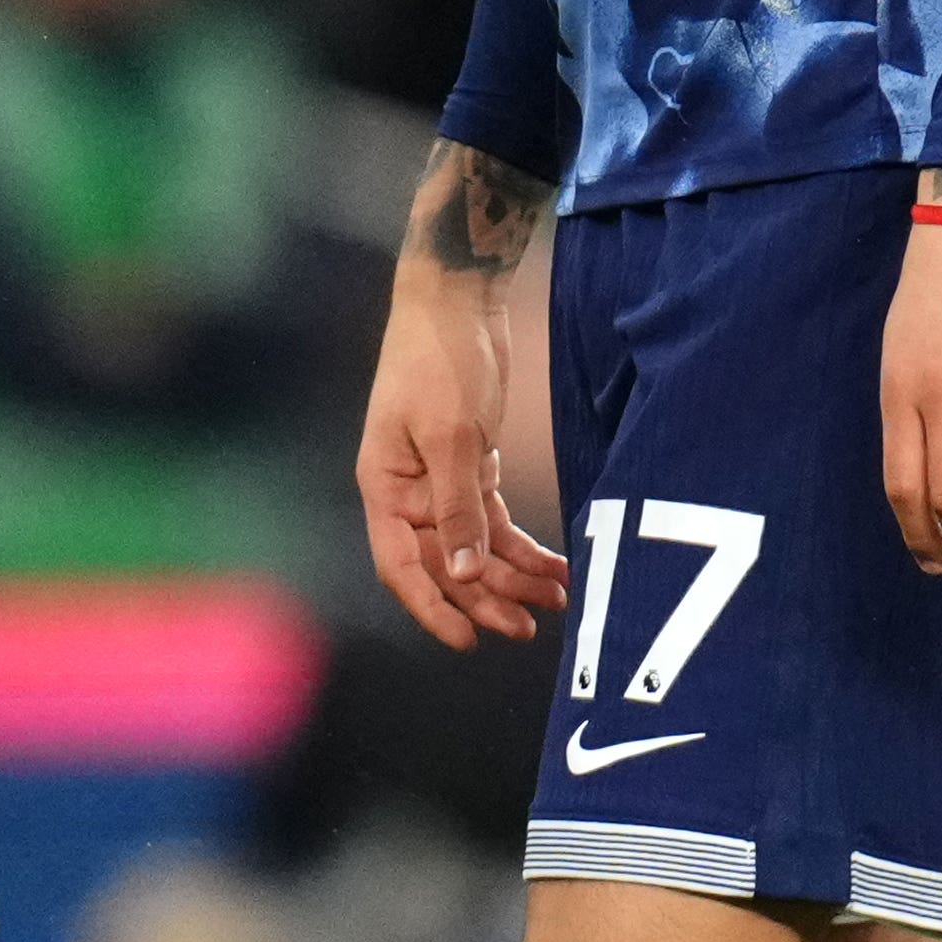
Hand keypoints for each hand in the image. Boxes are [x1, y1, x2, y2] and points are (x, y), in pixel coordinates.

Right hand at [355, 144, 572, 648]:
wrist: (457, 299)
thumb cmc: (440, 360)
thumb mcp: (451, 436)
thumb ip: (457, 505)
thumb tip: (461, 570)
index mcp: (385, 488)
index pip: (401, 567)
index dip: (432, 608)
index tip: (467, 642)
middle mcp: (407, 493)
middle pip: (444, 564)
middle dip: (486, 598)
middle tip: (530, 628)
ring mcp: (439, 481)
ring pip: (474, 547)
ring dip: (513, 576)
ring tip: (556, 600)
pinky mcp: (470, 466)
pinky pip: (494, 521)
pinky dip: (522, 545)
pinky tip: (554, 566)